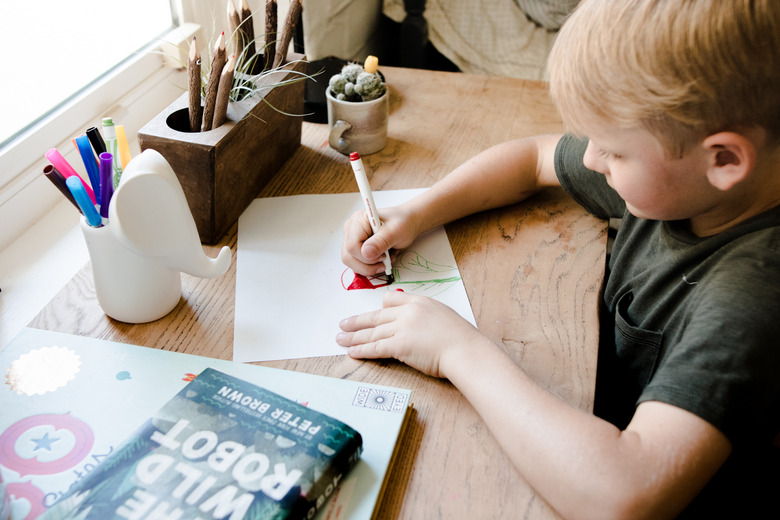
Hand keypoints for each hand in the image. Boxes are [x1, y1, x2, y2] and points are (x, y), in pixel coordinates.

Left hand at [336, 290, 487, 377]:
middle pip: (376, 316)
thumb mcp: (443, 316)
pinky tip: (352, 351)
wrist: (465, 350)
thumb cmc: (460, 339)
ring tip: (340, 339)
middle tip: (343, 324)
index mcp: (419, 302)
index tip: (371, 315)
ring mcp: (402, 328)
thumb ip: (427, 315)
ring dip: (353, 337)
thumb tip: (417, 324)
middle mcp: (408, 312)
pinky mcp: (399, 345)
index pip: (391, 301)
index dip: (379, 310)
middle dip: (357, 322)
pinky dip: (362, 350)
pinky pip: (375, 347)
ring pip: (372, 332)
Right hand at [340, 205, 419, 275]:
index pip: (352, 246)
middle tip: (385, 260)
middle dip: (368, 265)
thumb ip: (381, 242)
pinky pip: (358, 264)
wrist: (408, 223)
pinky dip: (371, 266)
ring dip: (371, 267)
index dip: (367, 256)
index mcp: (358, 220)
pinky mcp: (357, 249)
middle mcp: (351, 230)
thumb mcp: (396, 231)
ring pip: (352, 263)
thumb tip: (366, 253)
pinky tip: (383, 259)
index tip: (384, 255)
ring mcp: (352, 239)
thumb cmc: (403, 222)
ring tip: (386, 258)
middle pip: (348, 257)